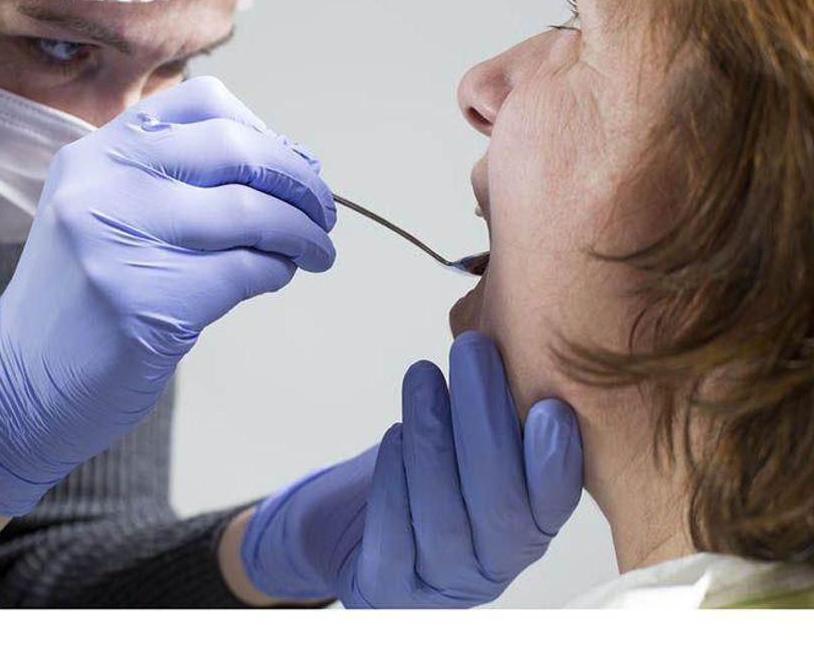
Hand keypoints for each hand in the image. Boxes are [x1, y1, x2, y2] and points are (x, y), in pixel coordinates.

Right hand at [0, 77, 336, 515]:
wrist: (19, 386)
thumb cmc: (82, 300)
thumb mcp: (106, 214)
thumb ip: (179, 183)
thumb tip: (294, 167)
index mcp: (97, 153)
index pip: (205, 103)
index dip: (265, 132)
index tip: (293, 166)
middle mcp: (104, 183)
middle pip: (238, 150)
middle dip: (300, 182)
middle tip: (324, 213)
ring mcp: (121, 240)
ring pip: (251, 211)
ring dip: (303, 233)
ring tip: (318, 251)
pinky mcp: (147, 302)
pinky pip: (246, 270)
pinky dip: (277, 271)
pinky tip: (275, 277)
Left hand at [241, 332, 582, 607]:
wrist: (354, 533)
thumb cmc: (425, 475)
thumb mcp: (469, 439)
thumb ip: (498, 405)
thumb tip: (515, 323)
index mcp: (529, 528)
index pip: (552, 502)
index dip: (556, 460)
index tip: (552, 406)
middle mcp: (495, 564)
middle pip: (500, 502)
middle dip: (486, 420)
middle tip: (474, 350)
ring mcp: (442, 582)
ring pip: (445, 517)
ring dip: (435, 439)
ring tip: (422, 375)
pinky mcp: (389, 586)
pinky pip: (394, 539)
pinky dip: (394, 483)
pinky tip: (394, 435)